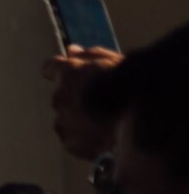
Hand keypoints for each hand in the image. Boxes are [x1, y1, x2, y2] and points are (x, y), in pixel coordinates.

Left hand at [44, 46, 122, 160]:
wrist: (142, 119)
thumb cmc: (133, 85)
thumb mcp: (115, 61)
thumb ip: (89, 55)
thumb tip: (71, 51)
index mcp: (68, 72)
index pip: (51, 67)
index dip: (60, 70)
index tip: (68, 74)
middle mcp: (59, 97)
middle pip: (62, 95)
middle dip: (77, 96)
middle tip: (104, 99)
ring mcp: (63, 121)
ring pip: (67, 117)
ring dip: (81, 117)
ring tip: (108, 119)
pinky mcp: (70, 142)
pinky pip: (74, 138)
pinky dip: (86, 137)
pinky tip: (106, 134)